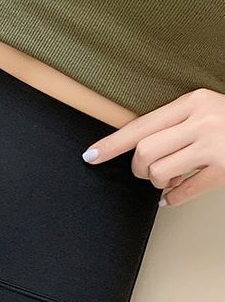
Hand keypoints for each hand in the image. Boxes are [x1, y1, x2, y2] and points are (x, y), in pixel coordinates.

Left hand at [81, 88, 224, 207]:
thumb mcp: (205, 110)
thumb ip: (176, 124)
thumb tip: (139, 149)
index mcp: (193, 102)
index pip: (141, 124)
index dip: (112, 143)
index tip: (91, 155)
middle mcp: (202, 120)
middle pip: (144, 151)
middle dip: (139, 168)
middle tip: (147, 171)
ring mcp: (215, 145)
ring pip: (159, 172)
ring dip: (157, 182)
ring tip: (170, 178)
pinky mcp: (224, 169)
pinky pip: (183, 192)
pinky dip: (172, 199)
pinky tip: (173, 196)